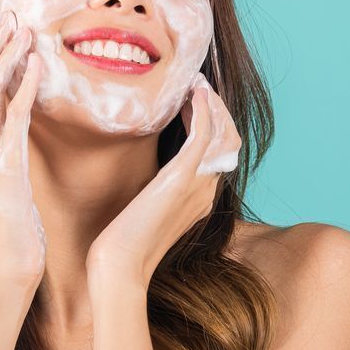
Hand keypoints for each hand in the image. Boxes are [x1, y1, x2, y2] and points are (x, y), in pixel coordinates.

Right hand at [0, 10, 46, 293]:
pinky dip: (23, 88)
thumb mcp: (11, 190)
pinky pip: (13, 120)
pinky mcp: (5, 170)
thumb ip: (10, 161)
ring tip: (24, 29)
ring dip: (7, 58)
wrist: (9, 273)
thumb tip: (20, 140)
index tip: (6, 33)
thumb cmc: (17, 237)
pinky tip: (38, 65)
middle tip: (10, 15)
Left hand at [87, 72, 242, 285]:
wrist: (119, 265)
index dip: (213, 123)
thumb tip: (151, 172)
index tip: (195, 101)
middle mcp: (207, 191)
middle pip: (229, 140)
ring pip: (223, 134)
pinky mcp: (181, 178)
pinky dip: (204, 111)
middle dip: (217, 109)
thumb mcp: (147, 209)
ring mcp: (198, 185)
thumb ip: (159, 189)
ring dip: (212, 105)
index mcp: (201, 198)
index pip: (221, 152)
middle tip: (198, 85)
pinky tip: (195, 94)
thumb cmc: (124, 241)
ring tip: (197, 85)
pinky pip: (205, 136)